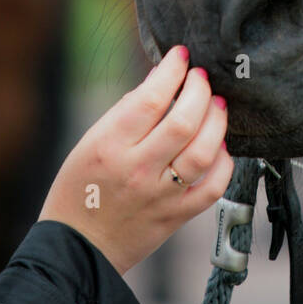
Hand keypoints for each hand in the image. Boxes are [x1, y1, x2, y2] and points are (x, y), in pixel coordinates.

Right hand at [39, 45, 231, 274]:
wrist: (78, 247)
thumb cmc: (81, 187)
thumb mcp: (91, 141)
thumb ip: (127, 110)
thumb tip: (162, 77)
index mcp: (109, 146)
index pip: (150, 99)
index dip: (172, 71)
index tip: (180, 56)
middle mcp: (137, 170)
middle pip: (183, 122)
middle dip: (199, 90)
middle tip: (201, 78)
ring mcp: (159, 195)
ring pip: (203, 152)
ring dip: (217, 121)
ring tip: (216, 105)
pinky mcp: (175, 217)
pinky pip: (212, 188)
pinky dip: (224, 163)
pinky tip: (220, 147)